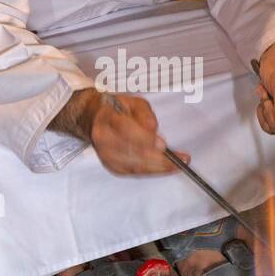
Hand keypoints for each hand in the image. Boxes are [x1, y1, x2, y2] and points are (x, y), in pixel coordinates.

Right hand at [53, 89, 190, 175]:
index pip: (126, 131)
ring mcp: (106, 155)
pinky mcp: (112, 166)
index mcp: (108, 119)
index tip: (163, 145)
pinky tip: (165, 169)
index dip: (145, 139)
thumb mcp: (133, 102)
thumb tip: (153, 131)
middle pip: (132, 153)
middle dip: (158, 158)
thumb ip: (145, 115)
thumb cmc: (116, 109)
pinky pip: (134, 172)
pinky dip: (151, 172)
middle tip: (179, 159)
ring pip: (135, 166)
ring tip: (177, 166)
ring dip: (158, 168)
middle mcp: (104, 140)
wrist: (95, 120)